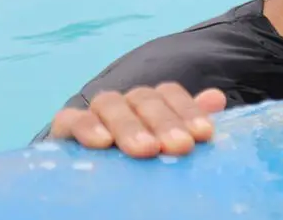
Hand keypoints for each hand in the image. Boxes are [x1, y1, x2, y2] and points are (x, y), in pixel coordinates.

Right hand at [49, 83, 226, 157]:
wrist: (94, 189)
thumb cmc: (139, 166)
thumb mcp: (166, 145)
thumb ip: (189, 122)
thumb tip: (216, 98)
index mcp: (150, 104)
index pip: (170, 93)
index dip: (188, 110)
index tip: (204, 135)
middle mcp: (124, 103)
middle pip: (144, 99)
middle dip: (164, 122)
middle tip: (180, 146)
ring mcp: (94, 114)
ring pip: (111, 103)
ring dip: (130, 125)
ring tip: (146, 150)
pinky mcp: (66, 129)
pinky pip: (71, 119)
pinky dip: (86, 126)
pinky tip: (101, 142)